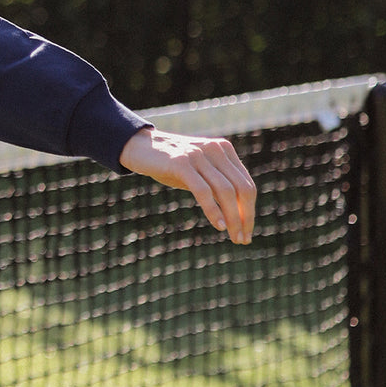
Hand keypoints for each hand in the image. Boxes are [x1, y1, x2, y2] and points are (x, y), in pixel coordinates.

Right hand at [119, 126, 255, 243]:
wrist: (137, 146)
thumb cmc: (167, 163)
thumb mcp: (195, 172)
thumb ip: (214, 184)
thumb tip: (234, 213)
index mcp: (223, 150)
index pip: (246, 184)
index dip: (249, 211)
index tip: (246, 232)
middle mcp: (215, 150)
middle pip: (241, 189)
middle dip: (245, 217)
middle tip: (243, 240)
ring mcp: (198, 155)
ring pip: (226, 191)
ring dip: (233, 218)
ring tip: (233, 237)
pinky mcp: (181, 163)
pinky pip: (203, 191)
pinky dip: (214, 210)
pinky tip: (219, 225)